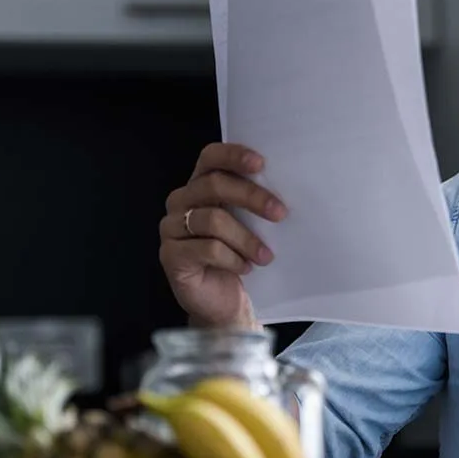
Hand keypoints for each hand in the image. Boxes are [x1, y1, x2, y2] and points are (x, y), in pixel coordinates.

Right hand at [159, 143, 287, 328]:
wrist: (224, 301)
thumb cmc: (240, 256)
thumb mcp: (250, 224)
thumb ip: (254, 202)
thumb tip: (288, 186)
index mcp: (200, 185)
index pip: (210, 157)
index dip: (233, 155)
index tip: (261, 163)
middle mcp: (181, 201)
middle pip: (214, 185)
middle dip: (251, 197)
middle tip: (280, 213)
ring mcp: (171, 228)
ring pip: (213, 220)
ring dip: (246, 239)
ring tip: (266, 256)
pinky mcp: (170, 256)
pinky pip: (207, 249)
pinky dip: (233, 259)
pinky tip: (246, 268)